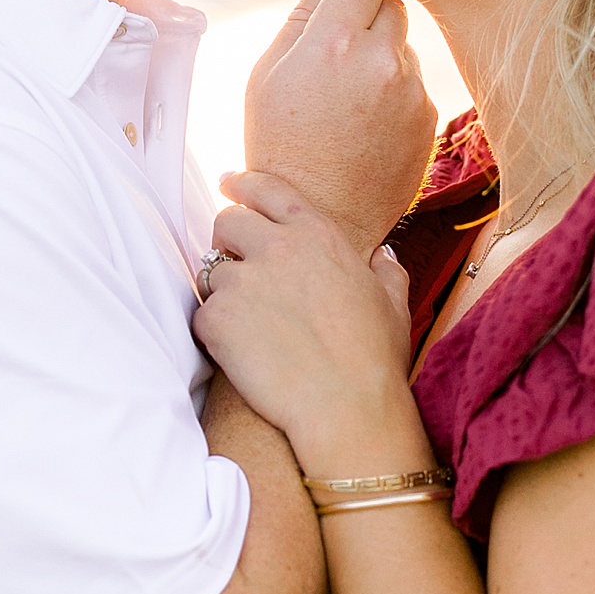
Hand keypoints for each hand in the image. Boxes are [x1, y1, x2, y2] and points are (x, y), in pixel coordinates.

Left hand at [192, 172, 422, 466]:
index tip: (228, 184)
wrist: (347, 409)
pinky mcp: (217, 320)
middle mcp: (276, 247)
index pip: (265, 189)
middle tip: (236, 267)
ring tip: (251, 327)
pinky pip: (201, 315)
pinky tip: (242, 354)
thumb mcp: (393, 303)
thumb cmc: (375, 360)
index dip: (241, 184)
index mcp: (317, 234)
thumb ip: (385, 269)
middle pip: (226, 222)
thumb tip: (381, 254)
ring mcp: (243, 282)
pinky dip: (215, 332)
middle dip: (227, 241)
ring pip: (211, 272)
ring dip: (224, 293)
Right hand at [243, 0, 437, 253]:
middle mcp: (382, 60)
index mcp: (334, 41)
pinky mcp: (429, 119)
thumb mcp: (268, 75)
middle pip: (390, 2)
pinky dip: (394, 93)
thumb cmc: (278, 145)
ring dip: (381, 56)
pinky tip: (365, 126)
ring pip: (403, 46)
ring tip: (345, 102)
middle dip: (366, 15)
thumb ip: (302, 15)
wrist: (317, 220)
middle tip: (336, 52)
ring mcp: (412, 92)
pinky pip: (414, 85)